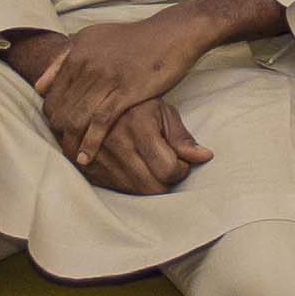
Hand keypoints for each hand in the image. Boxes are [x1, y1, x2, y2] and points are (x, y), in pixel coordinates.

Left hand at [34, 2, 225, 156]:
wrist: (171, 35)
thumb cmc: (134, 40)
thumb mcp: (93, 39)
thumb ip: (64, 59)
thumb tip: (40, 86)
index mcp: (77, 52)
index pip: (52, 93)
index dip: (51, 115)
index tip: (56, 129)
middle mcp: (87, 64)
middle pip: (61, 108)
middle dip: (58, 131)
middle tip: (62, 147)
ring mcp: (106, 78)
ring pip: (77, 117)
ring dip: (70, 141)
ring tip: (71, 156)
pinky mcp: (126, 91)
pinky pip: (100, 122)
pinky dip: (90, 142)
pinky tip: (86, 157)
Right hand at [79, 98, 211, 195]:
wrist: (89, 102)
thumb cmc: (133, 105)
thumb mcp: (161, 111)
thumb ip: (182, 137)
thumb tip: (205, 157)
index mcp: (138, 126)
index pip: (168, 168)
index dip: (181, 169)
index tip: (181, 161)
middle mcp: (117, 145)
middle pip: (153, 187)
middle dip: (166, 181)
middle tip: (167, 165)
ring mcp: (100, 159)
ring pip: (137, 192)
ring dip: (150, 184)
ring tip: (151, 165)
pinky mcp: (91, 170)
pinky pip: (120, 190)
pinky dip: (132, 184)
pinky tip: (134, 167)